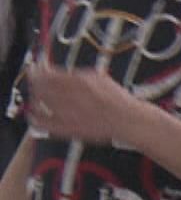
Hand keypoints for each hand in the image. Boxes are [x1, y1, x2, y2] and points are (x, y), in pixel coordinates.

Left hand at [24, 65, 143, 145]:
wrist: (128, 120)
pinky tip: (35, 116)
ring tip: (36, 97)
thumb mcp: (99, 78)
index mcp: (81, 82)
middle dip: (35, 84)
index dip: (38, 72)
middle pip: (41, 88)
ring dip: (35, 99)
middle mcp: (73, 97)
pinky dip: (35, 118)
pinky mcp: (68, 129)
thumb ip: (77, 74)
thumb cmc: (117, 99)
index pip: (48, 74)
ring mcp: (69, 114)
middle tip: (35, 83)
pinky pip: (43, 123)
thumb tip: (57, 71)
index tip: (35, 70)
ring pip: (39, 104)